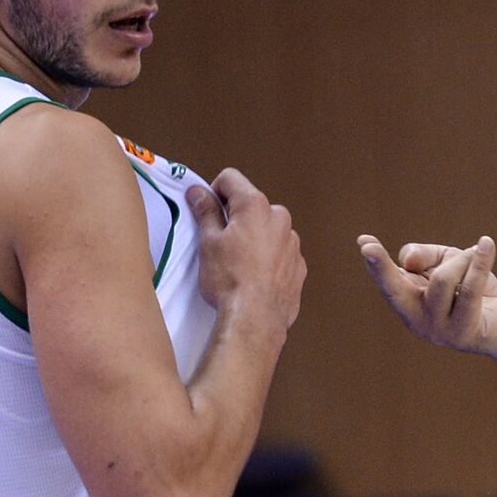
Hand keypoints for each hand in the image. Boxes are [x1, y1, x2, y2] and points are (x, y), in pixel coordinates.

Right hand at [188, 168, 305, 341]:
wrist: (256, 318)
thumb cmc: (230, 280)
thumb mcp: (209, 242)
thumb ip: (205, 211)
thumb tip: (199, 193)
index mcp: (256, 206)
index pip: (231, 179)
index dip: (214, 192)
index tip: (206, 209)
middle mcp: (279, 218)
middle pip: (251, 205)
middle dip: (235, 218)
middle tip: (219, 242)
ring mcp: (292, 242)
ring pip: (266, 229)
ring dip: (252, 238)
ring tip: (237, 263)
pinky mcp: (298, 263)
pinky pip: (279, 251)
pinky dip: (266, 257)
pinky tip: (253, 275)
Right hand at [356, 234, 496, 354]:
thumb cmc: (472, 286)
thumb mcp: (446, 261)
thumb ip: (424, 256)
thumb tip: (407, 259)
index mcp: (408, 302)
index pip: (387, 281)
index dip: (376, 263)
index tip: (363, 241)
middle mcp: (417, 321)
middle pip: (395, 290)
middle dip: (382, 268)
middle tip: (368, 247)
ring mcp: (439, 332)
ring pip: (443, 278)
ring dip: (464, 259)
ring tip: (477, 256)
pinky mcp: (465, 334)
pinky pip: (470, 289)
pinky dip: (479, 262)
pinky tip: (487, 245)